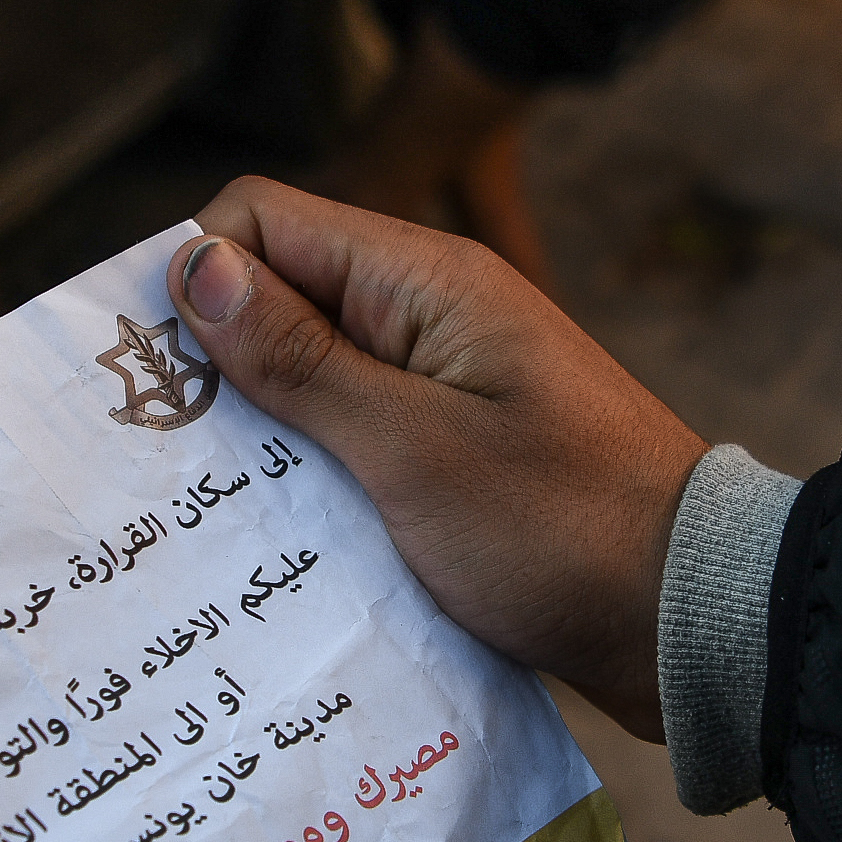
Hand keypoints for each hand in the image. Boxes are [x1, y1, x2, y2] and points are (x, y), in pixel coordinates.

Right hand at [166, 178, 706, 739]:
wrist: (694, 620)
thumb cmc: (564, 529)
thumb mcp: (413, 449)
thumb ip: (301, 361)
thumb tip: (196, 269)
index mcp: (425, 283)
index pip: (260, 221)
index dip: (191, 280)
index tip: (147, 379)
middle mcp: (431, 319)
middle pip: (276, 303)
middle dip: (211, 370)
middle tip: (158, 464)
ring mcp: (447, 391)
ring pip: (310, 384)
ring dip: (261, 439)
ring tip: (209, 514)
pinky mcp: (458, 461)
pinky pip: (356, 447)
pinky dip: (314, 484)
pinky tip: (282, 544)